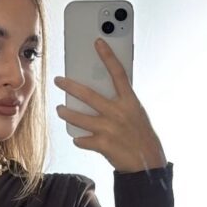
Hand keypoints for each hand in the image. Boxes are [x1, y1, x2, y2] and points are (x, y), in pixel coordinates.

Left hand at [54, 38, 166, 173]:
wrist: (147, 164)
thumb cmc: (141, 136)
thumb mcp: (136, 114)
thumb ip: (121, 103)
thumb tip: (102, 93)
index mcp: (129, 102)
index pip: (118, 73)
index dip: (108, 56)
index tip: (98, 42)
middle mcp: (118, 113)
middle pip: (89, 95)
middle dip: (70, 86)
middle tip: (58, 80)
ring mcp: (109, 129)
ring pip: (79, 117)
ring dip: (66, 113)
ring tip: (60, 110)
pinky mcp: (103, 145)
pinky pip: (82, 140)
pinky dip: (79, 139)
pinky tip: (78, 138)